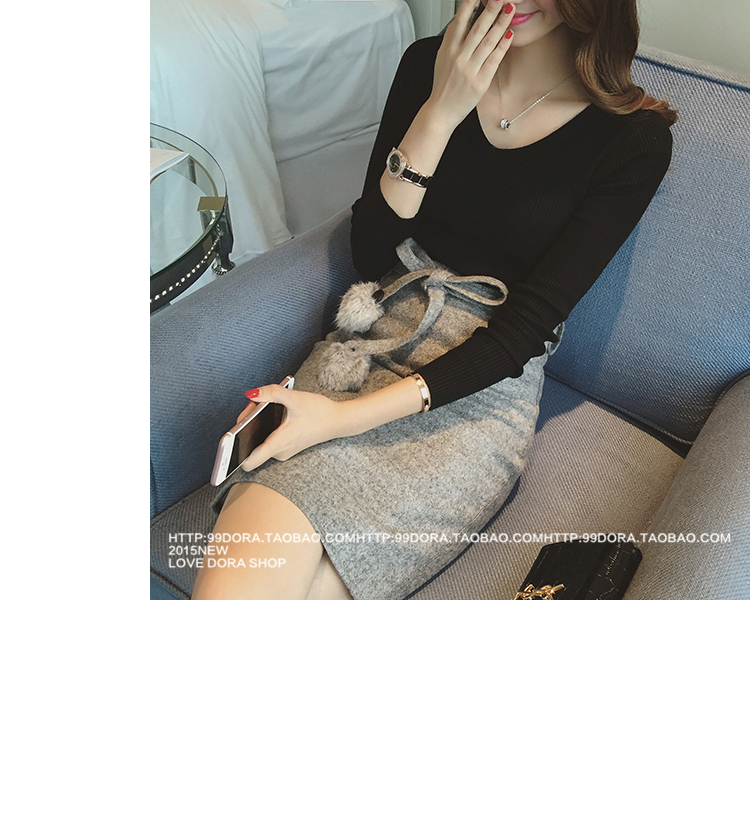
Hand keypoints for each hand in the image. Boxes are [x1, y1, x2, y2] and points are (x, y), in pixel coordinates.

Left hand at [237, 383, 344, 471]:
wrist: (337, 421)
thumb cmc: (319, 412)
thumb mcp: (294, 398)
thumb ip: (271, 393)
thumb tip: (250, 394)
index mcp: (279, 443)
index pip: (250, 461)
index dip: (235, 455)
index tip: (227, 445)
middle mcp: (279, 451)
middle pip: (249, 444)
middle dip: (245, 426)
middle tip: (253, 406)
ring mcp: (282, 451)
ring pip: (257, 441)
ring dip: (255, 425)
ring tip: (262, 406)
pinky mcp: (284, 448)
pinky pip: (266, 440)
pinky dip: (263, 427)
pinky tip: (272, 413)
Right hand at [428, 0, 515, 128]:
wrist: (441, 111)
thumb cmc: (443, 86)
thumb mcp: (442, 58)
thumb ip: (452, 39)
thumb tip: (461, 19)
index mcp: (448, 49)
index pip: (459, 21)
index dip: (469, 5)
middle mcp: (459, 57)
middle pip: (478, 28)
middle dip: (491, 9)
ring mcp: (470, 69)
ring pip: (489, 41)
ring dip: (501, 23)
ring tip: (510, 9)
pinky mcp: (481, 81)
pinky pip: (495, 59)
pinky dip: (503, 45)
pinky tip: (510, 34)